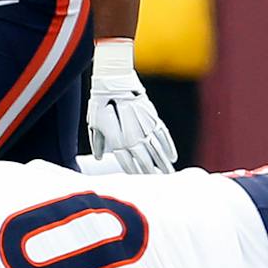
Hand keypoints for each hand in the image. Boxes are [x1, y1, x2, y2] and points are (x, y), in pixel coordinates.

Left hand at [87, 39, 176, 173]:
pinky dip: (169, 147)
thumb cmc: (100, 103)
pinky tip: (172, 157)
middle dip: (151, 173)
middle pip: (145, 160)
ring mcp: (145, 127)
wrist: (114, 82)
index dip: (133, 173)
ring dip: (163, 164)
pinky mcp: (153, 117)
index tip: (140, 184)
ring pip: (157, 150)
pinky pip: (163, 136)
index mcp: (117, 140)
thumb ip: (97, 142)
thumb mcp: (94, 123)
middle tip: (159, 185)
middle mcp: (133, 136)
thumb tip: (99, 157)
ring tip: (169, 175)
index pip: (127, 162)